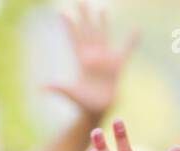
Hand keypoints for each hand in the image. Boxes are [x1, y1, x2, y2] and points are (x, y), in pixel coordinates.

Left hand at [45, 3, 137, 120]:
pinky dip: (131, 41)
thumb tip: (43, 87)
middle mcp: (91, 56)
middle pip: (87, 31)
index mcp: (80, 60)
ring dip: (102, 23)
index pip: (74, 39)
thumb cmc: (82, 103)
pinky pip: (126, 50)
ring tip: (101, 9)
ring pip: (103, 36)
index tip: (61, 13)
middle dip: (84, 16)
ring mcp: (104, 59)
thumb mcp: (70, 94)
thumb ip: (59, 88)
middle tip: (80, 1)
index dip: (68, 26)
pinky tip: (137, 30)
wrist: (96, 110)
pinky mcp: (117, 65)